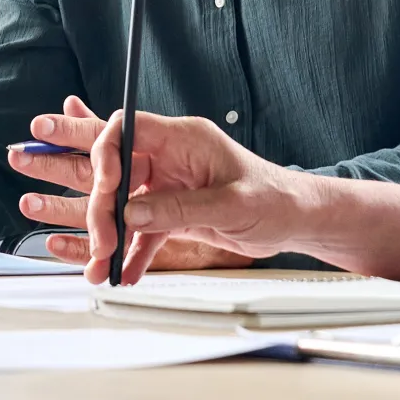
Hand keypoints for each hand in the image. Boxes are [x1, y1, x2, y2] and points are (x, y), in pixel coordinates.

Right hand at [82, 110, 313, 283]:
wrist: (297, 221)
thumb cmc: (276, 199)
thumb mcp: (230, 204)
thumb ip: (180, 208)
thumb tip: (132, 213)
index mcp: (183, 139)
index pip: (127, 129)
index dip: (108, 152)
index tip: (105, 185)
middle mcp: (170, 158)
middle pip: (117, 172)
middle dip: (104, 207)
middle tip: (103, 240)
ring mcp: (168, 185)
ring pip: (124, 204)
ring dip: (111, 234)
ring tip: (103, 263)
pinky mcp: (171, 211)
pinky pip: (142, 229)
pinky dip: (132, 251)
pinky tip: (125, 271)